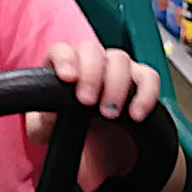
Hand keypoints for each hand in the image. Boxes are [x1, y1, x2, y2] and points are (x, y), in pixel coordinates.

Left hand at [27, 43, 161, 143]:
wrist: (90, 142)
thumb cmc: (63, 127)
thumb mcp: (44, 128)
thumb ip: (42, 121)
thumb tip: (47, 115)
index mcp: (63, 64)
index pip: (61, 50)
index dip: (65, 60)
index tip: (67, 78)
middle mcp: (90, 60)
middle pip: (92, 50)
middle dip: (91, 75)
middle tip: (87, 102)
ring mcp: (116, 67)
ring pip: (120, 59)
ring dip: (116, 85)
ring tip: (110, 113)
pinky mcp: (139, 80)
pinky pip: (149, 77)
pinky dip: (145, 94)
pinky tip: (136, 114)